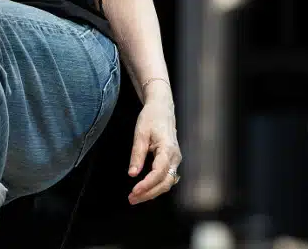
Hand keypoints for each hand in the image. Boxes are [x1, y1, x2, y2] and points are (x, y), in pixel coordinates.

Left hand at [127, 82, 181, 204]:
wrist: (162, 108)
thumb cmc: (151, 118)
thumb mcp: (140, 133)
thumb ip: (137, 154)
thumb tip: (132, 174)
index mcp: (168, 149)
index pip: (159, 173)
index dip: (147, 184)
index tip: (134, 191)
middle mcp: (175, 157)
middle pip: (165, 183)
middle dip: (149, 193)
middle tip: (131, 199)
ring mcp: (176, 160)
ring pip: (167, 182)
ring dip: (152, 192)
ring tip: (135, 197)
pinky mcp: (172, 161)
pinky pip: (167, 178)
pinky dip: (156, 186)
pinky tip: (145, 190)